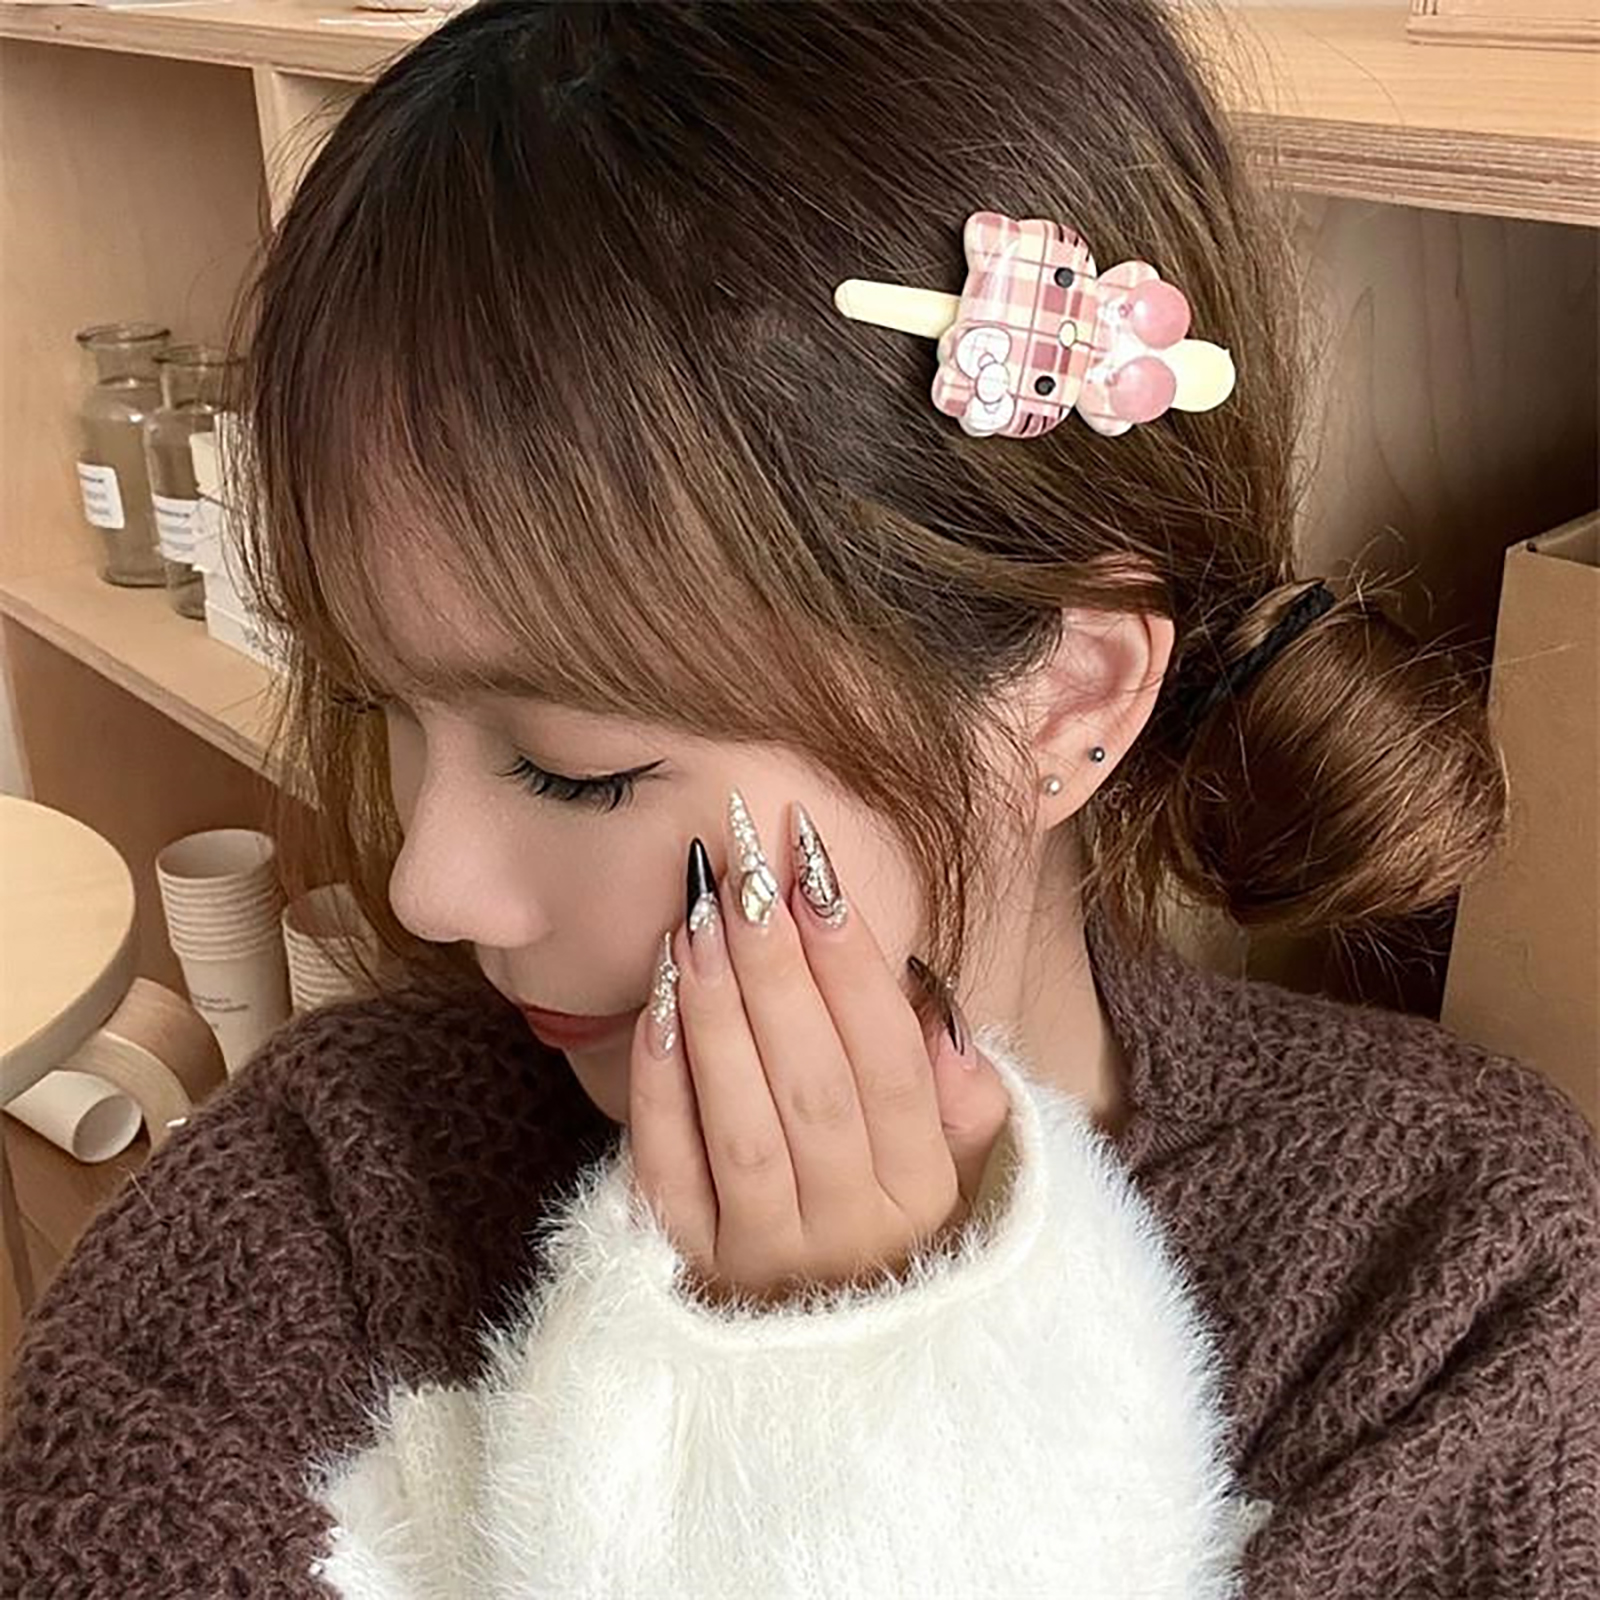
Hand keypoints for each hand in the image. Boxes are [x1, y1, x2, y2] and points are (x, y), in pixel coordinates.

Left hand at [627, 788, 1011, 1309]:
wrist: (838, 1376)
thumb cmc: (902, 1233)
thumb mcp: (964, 1173)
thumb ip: (963, 1096)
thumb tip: (936, 1008)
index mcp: (923, 1189)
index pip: (888, 1061)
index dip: (851, 963)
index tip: (815, 872)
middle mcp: (851, 1226)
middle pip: (811, 1082)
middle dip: (775, 968)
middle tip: (745, 873)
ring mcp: (767, 1253)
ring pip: (742, 1122)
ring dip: (716, 1013)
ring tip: (694, 919)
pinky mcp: (695, 1268)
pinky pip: (671, 1172)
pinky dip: (661, 1088)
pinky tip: (655, 1005)